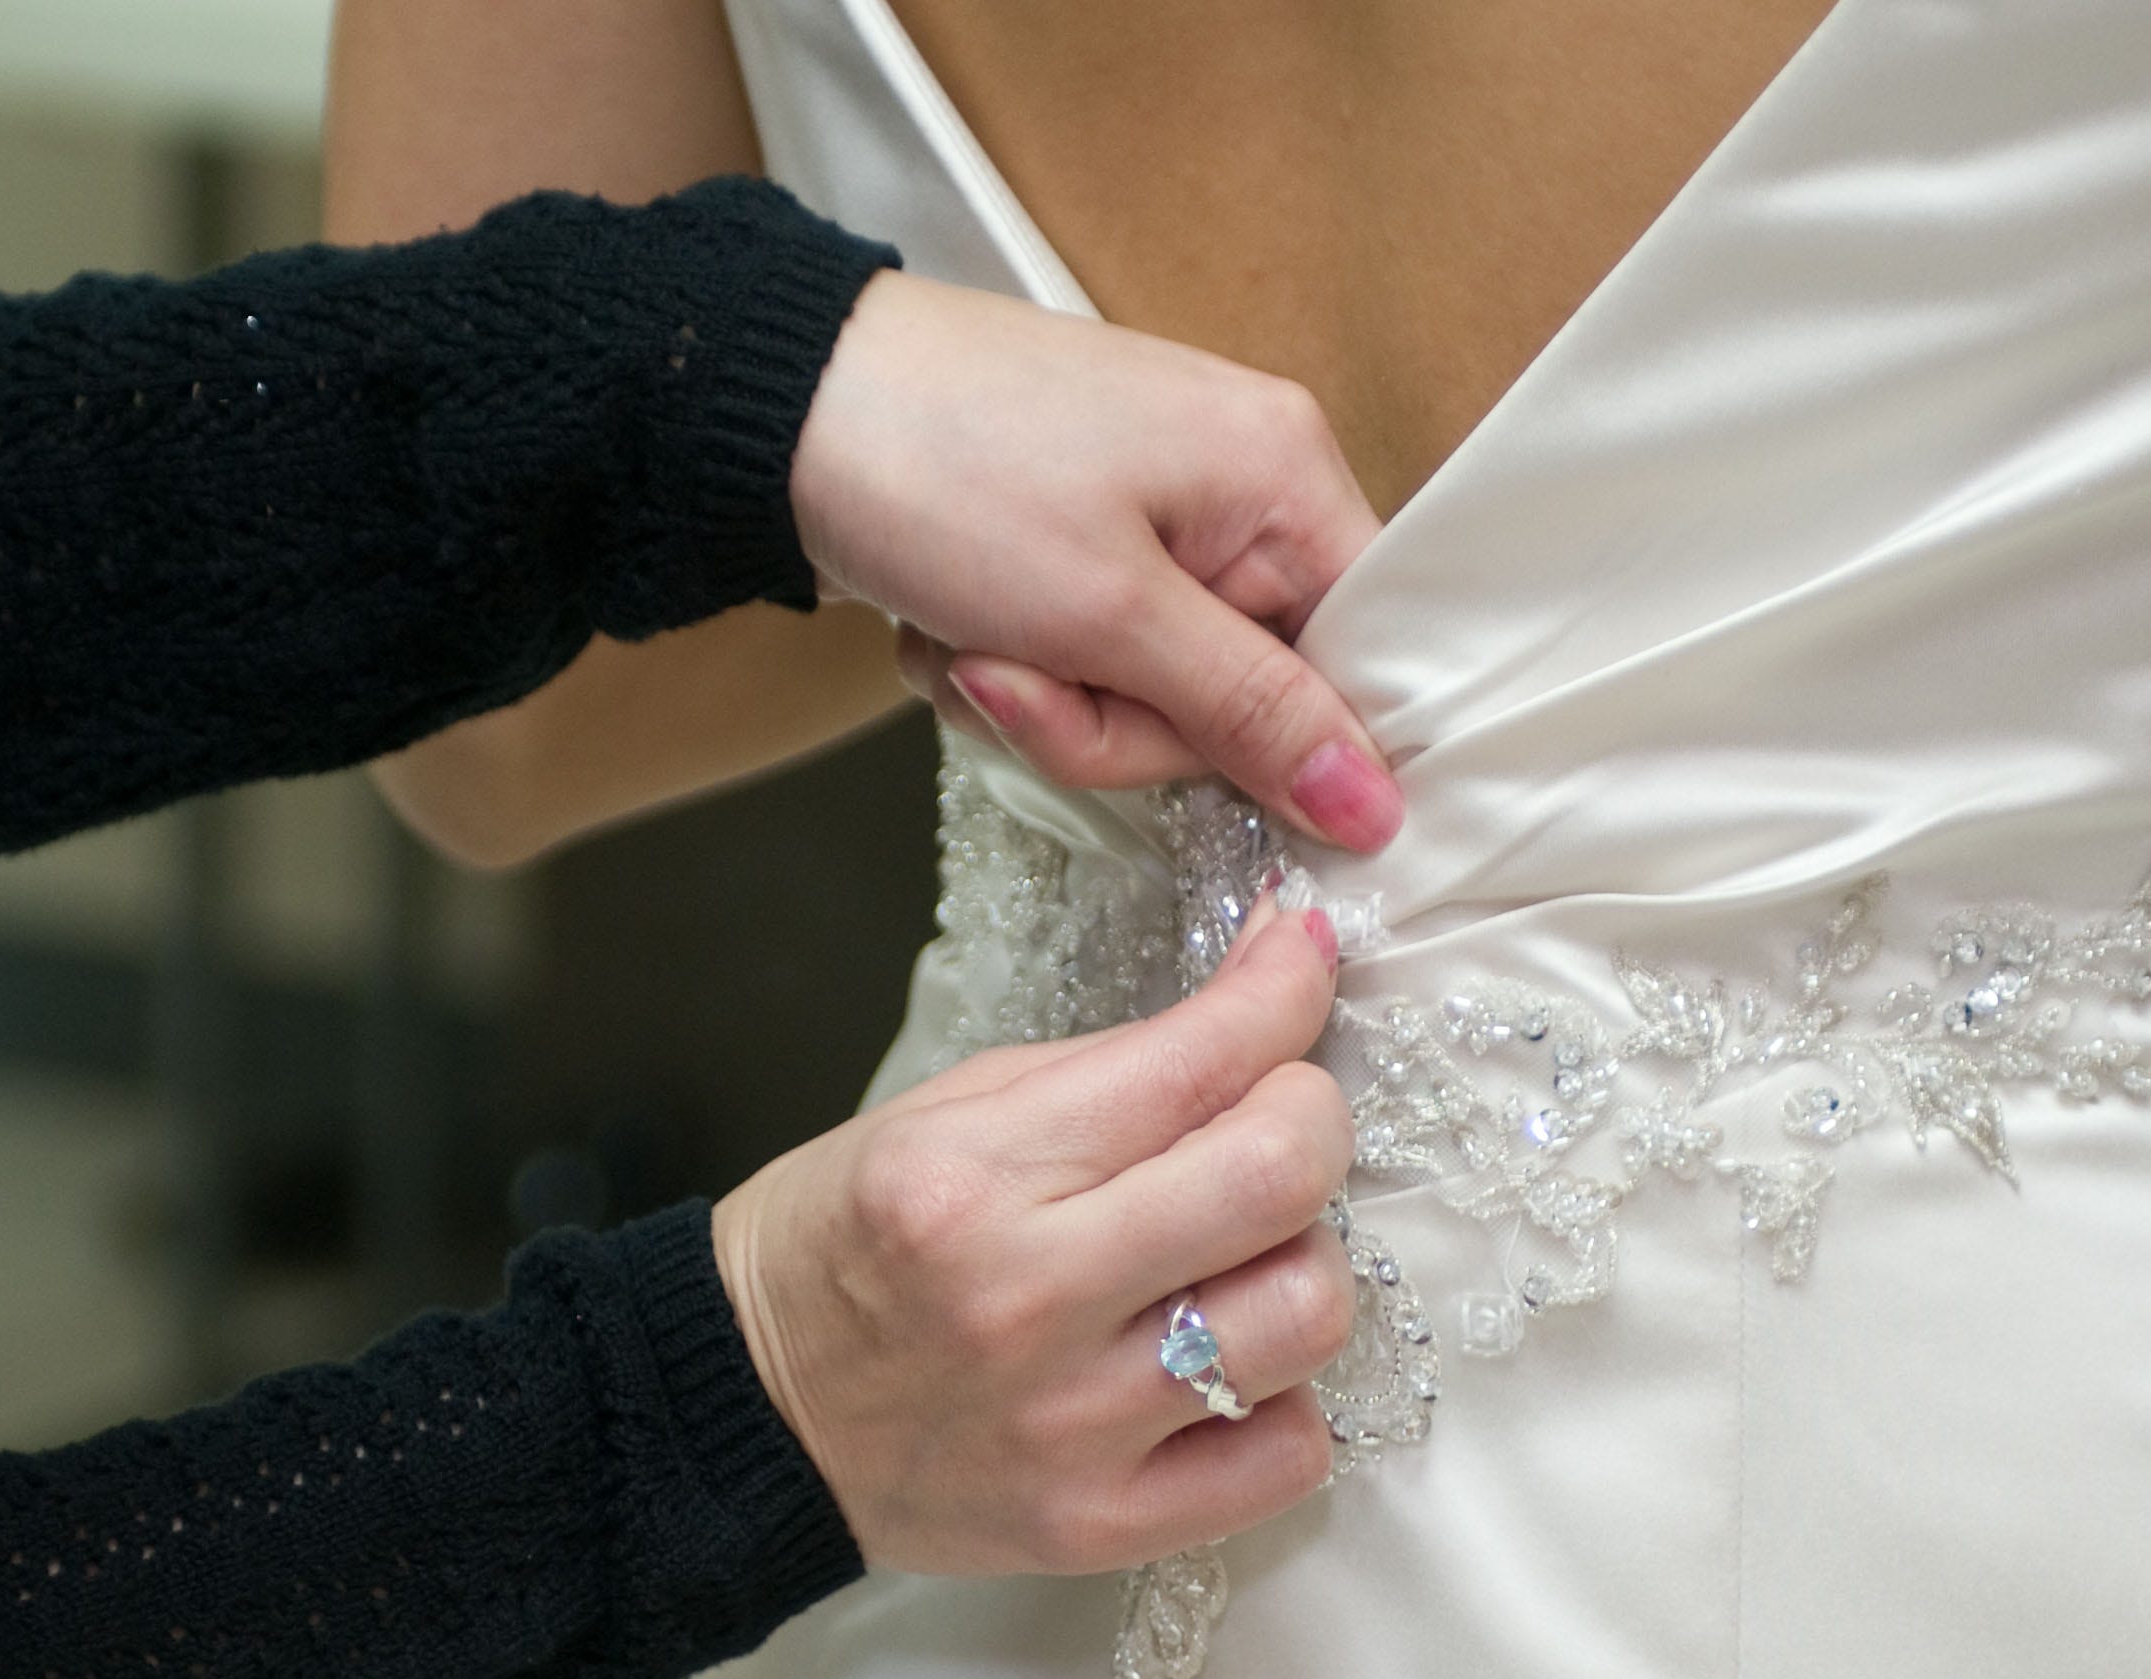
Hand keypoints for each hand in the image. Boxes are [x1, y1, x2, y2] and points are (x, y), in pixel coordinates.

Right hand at [716, 901, 1359, 1572]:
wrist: (745, 1417)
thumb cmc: (845, 1248)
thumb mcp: (946, 1114)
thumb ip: (1114, 1066)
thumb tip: (1272, 987)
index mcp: (975, 1174)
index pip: (1201, 1062)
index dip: (1287, 990)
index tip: (1305, 958)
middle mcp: (1028, 1297)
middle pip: (1280, 1179)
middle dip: (1309, 1117)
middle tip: (1274, 1119)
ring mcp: (1070, 1425)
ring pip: (1306, 1317)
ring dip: (1301, 1263)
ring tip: (1239, 1261)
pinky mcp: (1099, 1524)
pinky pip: (1287, 1458)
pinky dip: (1282, 1402)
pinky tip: (1225, 1372)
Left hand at [788, 271, 1403, 848]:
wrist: (775, 404)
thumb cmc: (946, 468)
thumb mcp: (1110, 614)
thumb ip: (1251, 715)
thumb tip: (1375, 802)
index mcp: (1282, 475)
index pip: (1359, 656)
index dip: (1288, 745)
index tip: (1208, 780)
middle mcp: (1234, 488)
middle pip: (1237, 697)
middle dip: (1111, 719)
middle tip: (1019, 674)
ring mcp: (1149, 518)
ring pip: (1143, 698)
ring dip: (1040, 700)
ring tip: (966, 637)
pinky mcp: (1070, 545)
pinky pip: (1076, 664)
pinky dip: (1002, 667)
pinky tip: (943, 623)